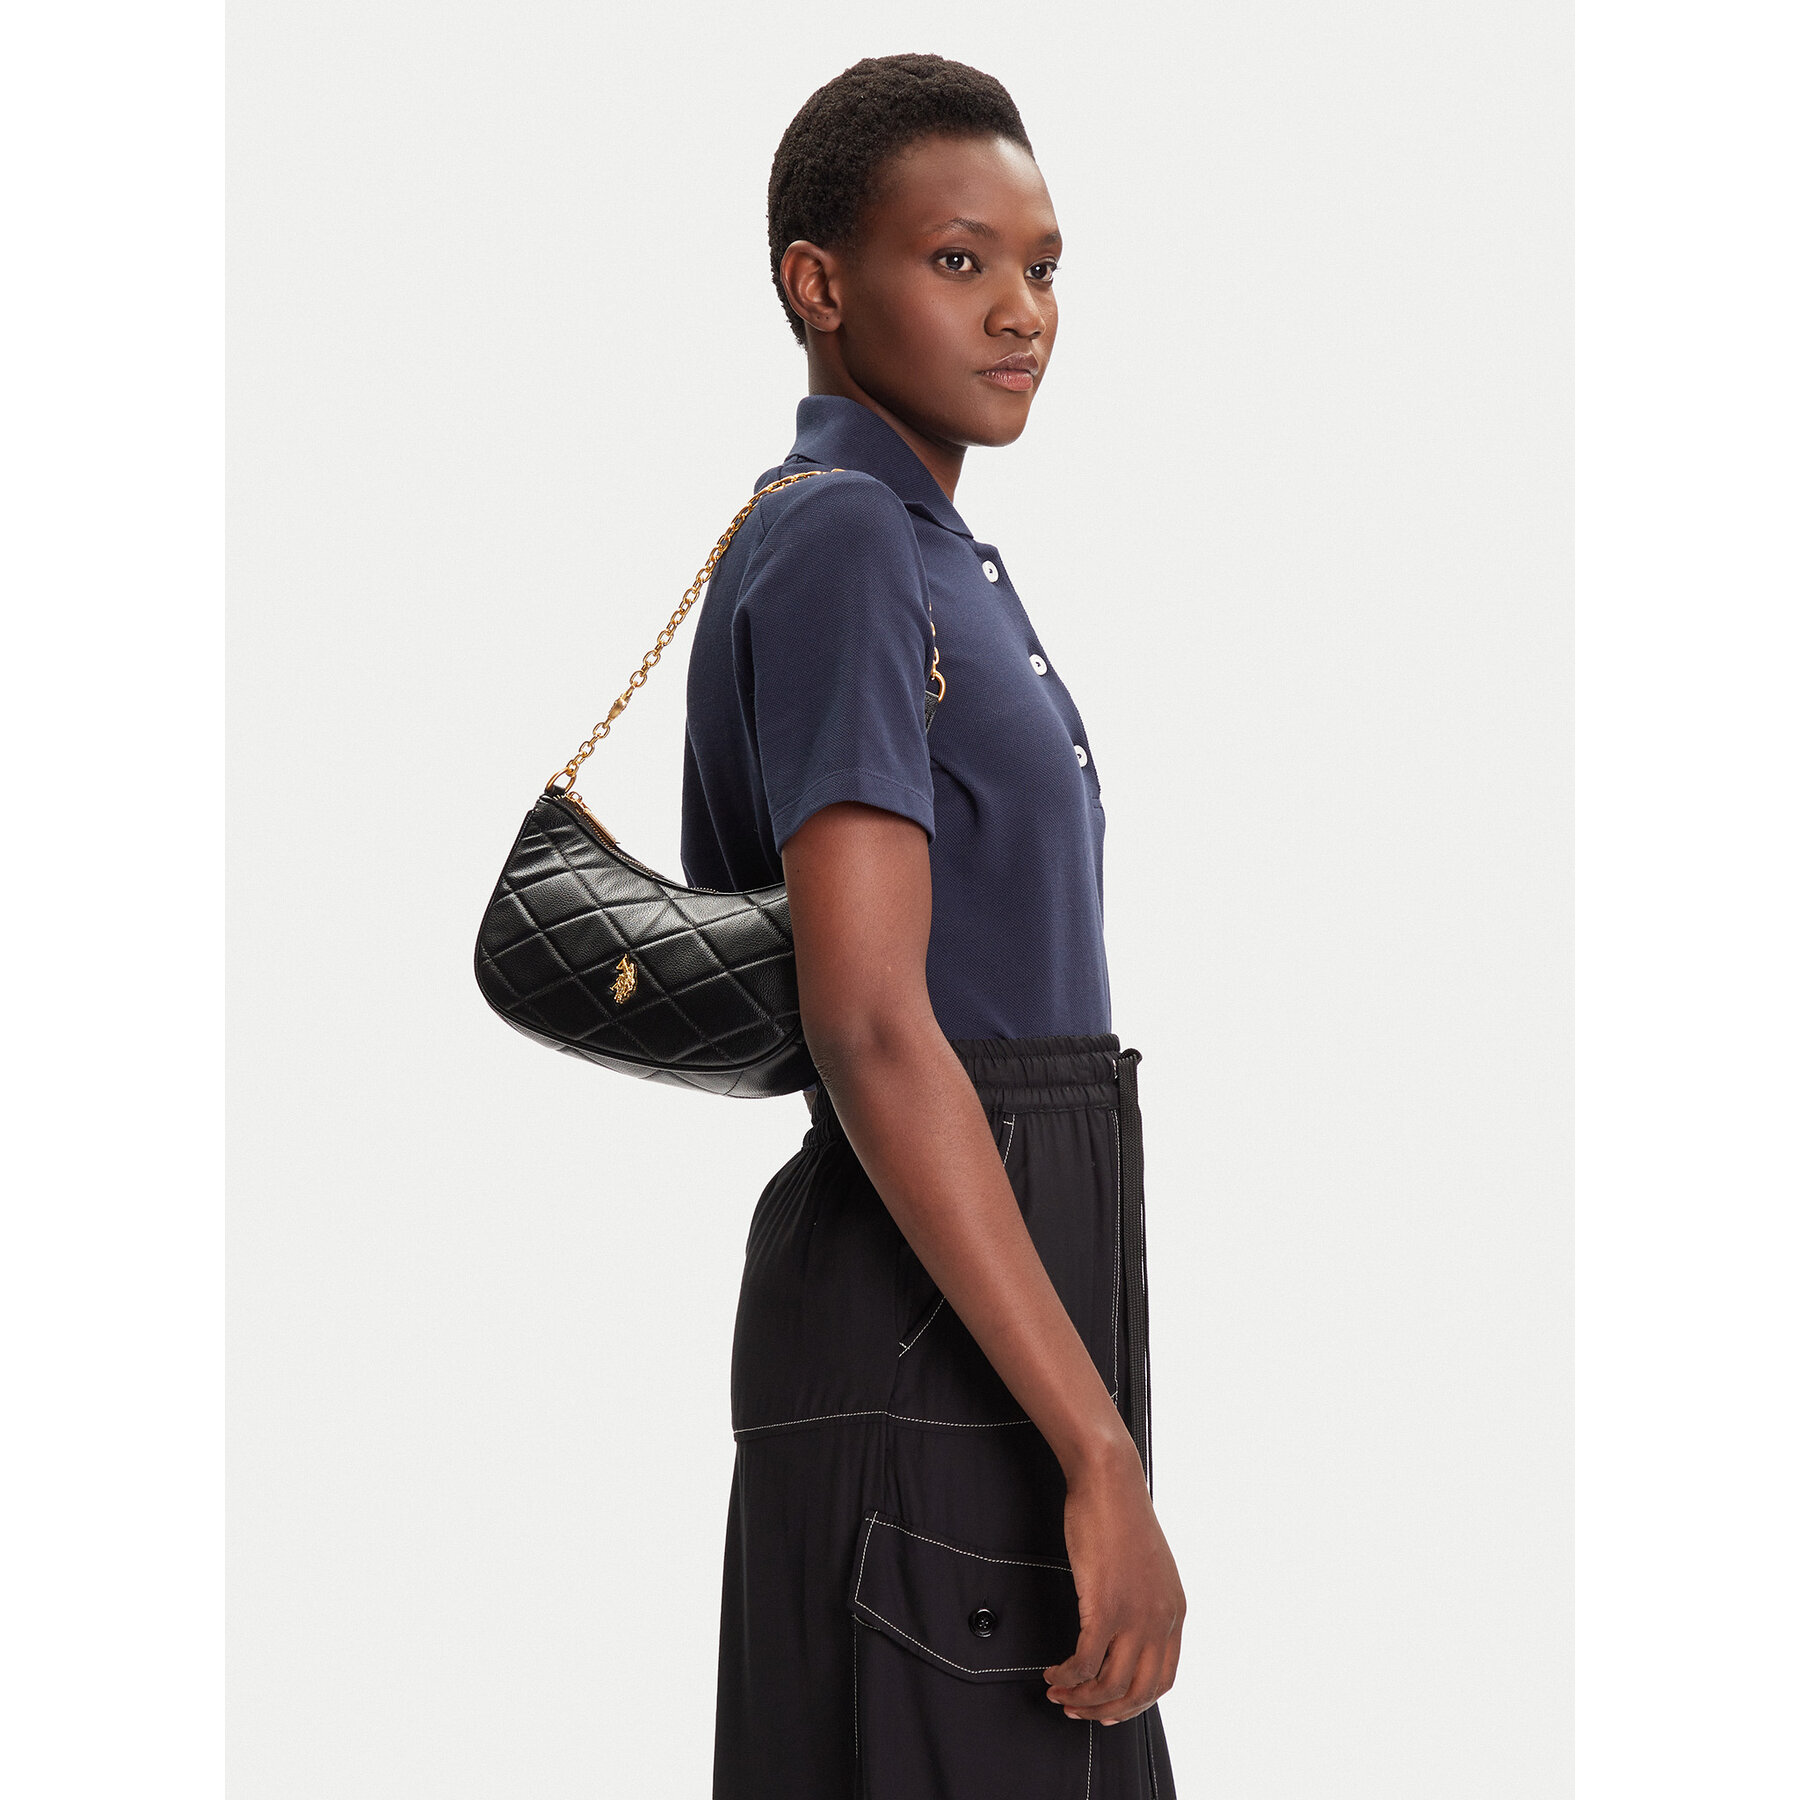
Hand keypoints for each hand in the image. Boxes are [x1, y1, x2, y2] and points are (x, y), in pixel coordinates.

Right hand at [1044, 1436, 1184, 1724]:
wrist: (1109, 1480)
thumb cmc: (1119, 1515)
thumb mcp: (1147, 1567)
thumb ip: (1144, 1601)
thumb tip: (1124, 1630)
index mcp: (1175, 1612)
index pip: (1163, 1679)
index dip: (1133, 1702)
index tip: (1107, 1706)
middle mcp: (1161, 1619)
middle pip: (1140, 1692)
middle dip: (1106, 1709)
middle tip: (1078, 1709)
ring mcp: (1135, 1615)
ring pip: (1111, 1684)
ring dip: (1081, 1697)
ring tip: (1059, 1692)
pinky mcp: (1105, 1606)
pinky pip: (1085, 1661)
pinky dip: (1067, 1675)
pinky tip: (1053, 1672)